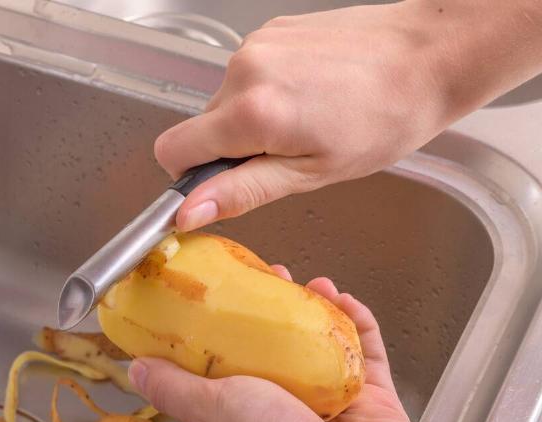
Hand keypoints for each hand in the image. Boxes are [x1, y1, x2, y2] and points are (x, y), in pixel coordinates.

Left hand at [128, 266, 454, 421]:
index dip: (232, 327)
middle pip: (283, 350)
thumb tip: (136, 371)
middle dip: (279, 310)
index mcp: (244, 418)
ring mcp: (334, 407)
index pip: (234, 364)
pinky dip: (360, 326)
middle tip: (278, 278)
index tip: (232, 293)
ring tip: (314, 283)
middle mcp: (288, 413)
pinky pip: (368, 356)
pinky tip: (347, 299)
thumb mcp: (211, 408)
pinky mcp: (374, 403)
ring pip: (326, 349)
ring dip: (320, 312)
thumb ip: (175, 387)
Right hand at [155, 1, 541, 231]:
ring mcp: (256, 44)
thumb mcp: (312, 174)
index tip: (223, 184)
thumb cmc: (386, 119)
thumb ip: (242, 191)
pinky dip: (268, 91)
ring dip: (252, 119)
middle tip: (287, 153)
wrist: (429, 55)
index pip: (172, 150)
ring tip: (307, 120)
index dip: (191, 176)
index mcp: (251, 112)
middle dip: (232, 148)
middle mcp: (244, 70)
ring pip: (225, 102)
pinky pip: (247, 75)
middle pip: (200, 127)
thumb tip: (190, 211)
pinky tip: (310, 94)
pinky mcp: (271, 30)